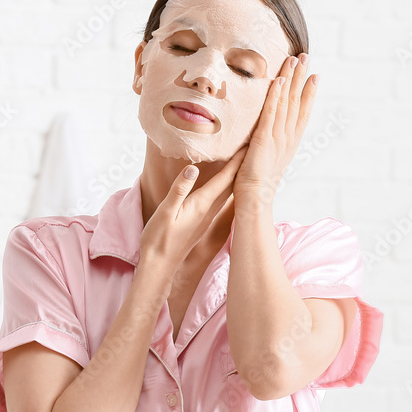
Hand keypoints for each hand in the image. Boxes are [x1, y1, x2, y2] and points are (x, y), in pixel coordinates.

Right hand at [139, 146, 247, 280]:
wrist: (160, 266)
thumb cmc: (159, 239)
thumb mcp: (165, 211)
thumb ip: (179, 189)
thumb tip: (193, 168)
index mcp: (202, 205)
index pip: (225, 179)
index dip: (237, 161)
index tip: (248, 145)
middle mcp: (209, 211)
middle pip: (231, 184)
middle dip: (242, 166)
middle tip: (253, 147)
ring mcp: (207, 217)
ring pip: (228, 193)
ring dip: (237, 177)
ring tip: (244, 162)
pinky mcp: (202, 222)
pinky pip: (220, 200)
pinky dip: (227, 188)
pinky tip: (227, 185)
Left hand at [233, 53, 317, 208]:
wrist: (255, 198)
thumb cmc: (256, 182)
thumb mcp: (266, 158)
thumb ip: (268, 143)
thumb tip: (263, 134)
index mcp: (290, 142)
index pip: (302, 112)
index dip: (309, 93)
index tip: (314, 75)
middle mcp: (288, 137)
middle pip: (297, 101)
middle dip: (301, 77)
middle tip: (306, 56)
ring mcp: (278, 137)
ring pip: (286, 102)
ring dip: (290, 78)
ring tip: (294, 59)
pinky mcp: (264, 139)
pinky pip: (271, 112)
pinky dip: (275, 95)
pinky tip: (278, 80)